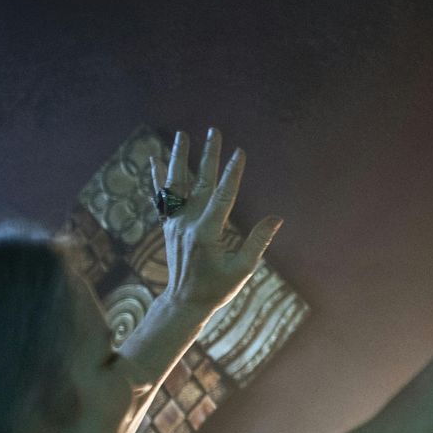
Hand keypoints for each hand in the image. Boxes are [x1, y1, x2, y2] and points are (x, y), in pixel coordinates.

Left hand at [156, 129, 281, 314]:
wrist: (184, 301)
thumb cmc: (217, 287)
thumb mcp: (242, 269)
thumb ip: (257, 242)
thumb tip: (276, 219)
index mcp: (206, 232)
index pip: (223, 196)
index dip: (232, 174)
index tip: (240, 153)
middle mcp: (187, 223)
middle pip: (200, 182)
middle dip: (208, 156)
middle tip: (214, 132)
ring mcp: (174, 223)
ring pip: (176, 184)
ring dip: (179, 158)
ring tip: (181, 135)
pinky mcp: (168, 226)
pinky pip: (162, 197)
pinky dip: (158, 178)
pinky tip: (156, 159)